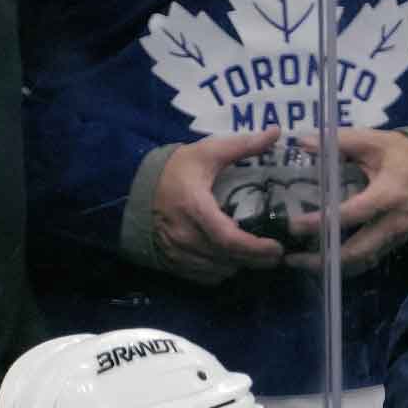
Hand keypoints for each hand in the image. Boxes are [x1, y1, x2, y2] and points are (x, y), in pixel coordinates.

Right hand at [151, 128, 285, 283]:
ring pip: (218, 270)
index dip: (255, 248)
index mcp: (194, 208)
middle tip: (276, 255)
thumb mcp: (207, 152)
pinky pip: (203, 276)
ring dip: (239, 265)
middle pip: (228, 258)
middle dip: (256, 260)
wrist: (131, 186)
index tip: (277, 248)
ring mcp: (176, 252)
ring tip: (256, 255)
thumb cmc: (175, 169)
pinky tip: (231, 260)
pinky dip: (221, 271)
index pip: (228, 239)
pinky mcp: (171, 262)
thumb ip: (243, 145)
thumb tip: (276, 131)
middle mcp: (184, 235)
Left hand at [286, 128, 407, 277]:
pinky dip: (346, 264)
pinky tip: (325, 261)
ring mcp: (397, 236)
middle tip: (292, 259)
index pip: (352, 214)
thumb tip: (303, 143)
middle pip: (357, 251)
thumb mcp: (375, 142)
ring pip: (363, 261)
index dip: (322, 222)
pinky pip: (370, 259)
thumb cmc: (404, 154)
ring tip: (302, 263)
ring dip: (333, 267)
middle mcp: (394, 222)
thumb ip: (340, 142)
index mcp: (389, 194)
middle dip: (324, 260)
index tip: (294, 225)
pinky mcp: (397, 243)